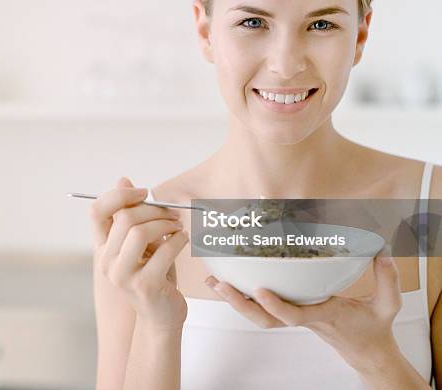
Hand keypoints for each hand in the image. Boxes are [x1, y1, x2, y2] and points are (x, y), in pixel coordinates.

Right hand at [90, 177, 188, 329]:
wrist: (161, 316)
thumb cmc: (153, 275)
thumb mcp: (140, 244)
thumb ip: (131, 215)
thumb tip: (123, 180)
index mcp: (103, 248)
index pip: (97, 211)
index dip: (119, 195)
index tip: (143, 192)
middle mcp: (107, 262)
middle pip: (124, 218)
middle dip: (153, 210)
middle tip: (172, 213)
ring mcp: (124, 276)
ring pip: (139, 232)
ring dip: (165, 223)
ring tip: (178, 227)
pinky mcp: (145, 286)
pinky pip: (164, 250)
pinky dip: (178, 240)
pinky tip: (183, 240)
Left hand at [205, 251, 403, 371]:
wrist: (365, 349)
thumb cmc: (372, 328)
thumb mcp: (386, 306)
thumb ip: (387, 280)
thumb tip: (382, 252)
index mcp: (322, 317)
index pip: (295, 316)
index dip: (276, 306)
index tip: (260, 291)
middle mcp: (302, 318)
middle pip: (265, 320)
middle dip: (241, 304)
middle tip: (221, 285)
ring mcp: (293, 316)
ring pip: (258, 316)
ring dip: (234, 301)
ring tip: (214, 283)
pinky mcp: (289, 312)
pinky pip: (261, 309)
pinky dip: (242, 298)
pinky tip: (226, 284)